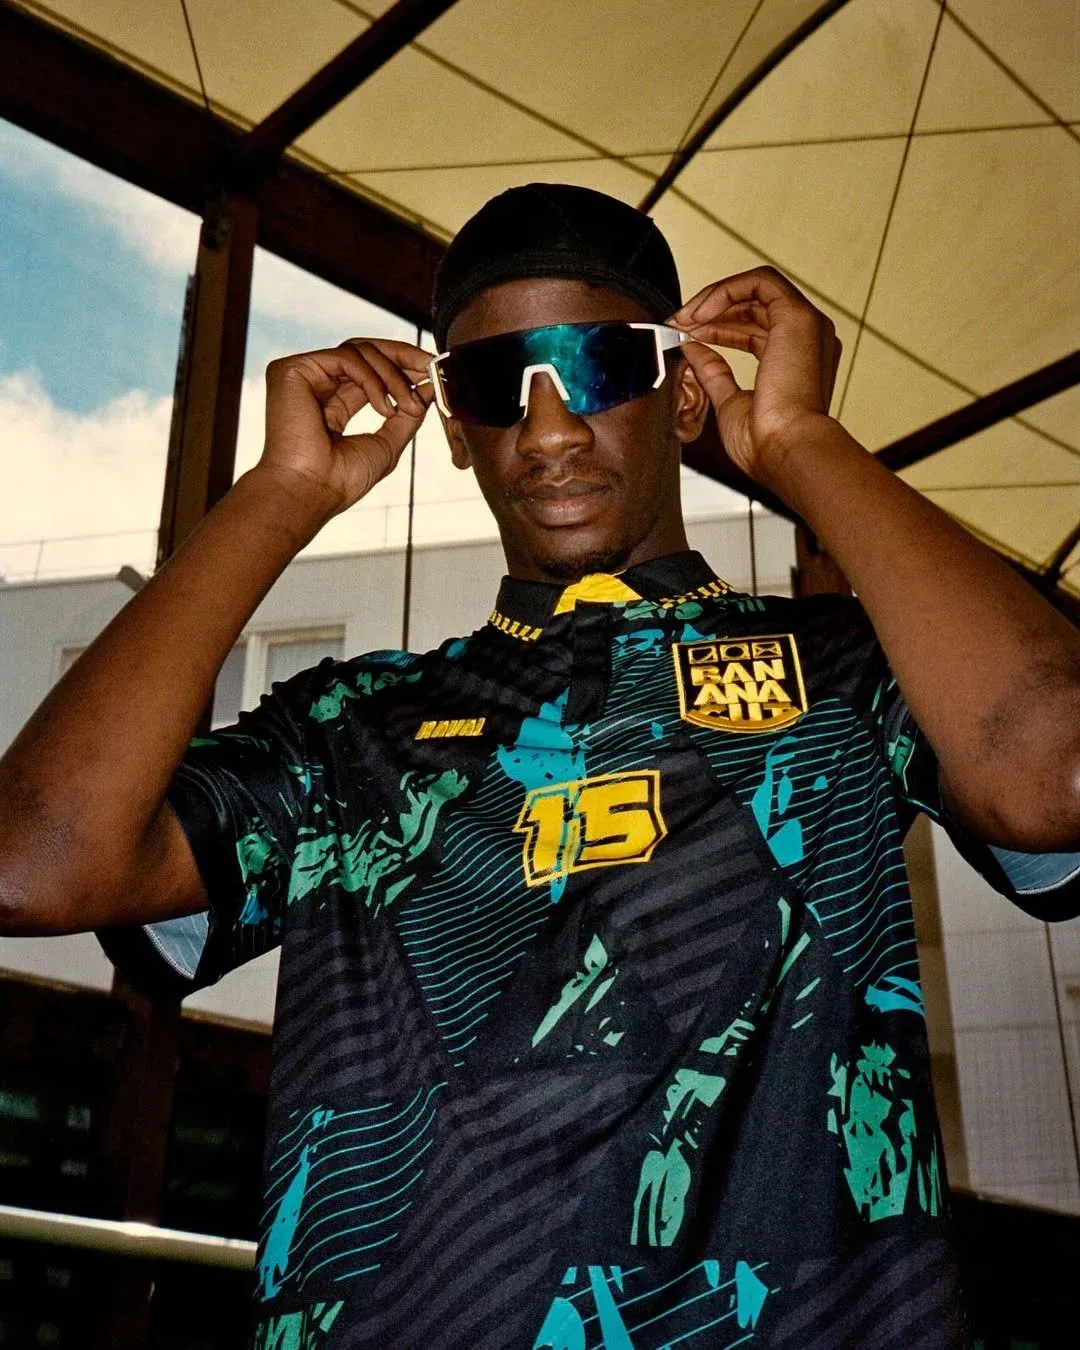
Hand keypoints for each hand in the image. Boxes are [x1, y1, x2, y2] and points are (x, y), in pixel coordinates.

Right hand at [257, 337, 434, 522]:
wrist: (312, 492)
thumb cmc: (341, 480)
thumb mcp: (387, 443)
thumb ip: (408, 414)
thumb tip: (429, 386)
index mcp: (333, 403)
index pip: (370, 372)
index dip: (402, 368)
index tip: (432, 371)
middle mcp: (317, 385)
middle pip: (364, 352)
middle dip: (403, 357)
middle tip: (429, 366)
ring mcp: (304, 376)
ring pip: (358, 351)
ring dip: (393, 376)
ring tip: (408, 405)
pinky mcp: (292, 369)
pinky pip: (346, 357)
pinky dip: (372, 378)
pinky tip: (383, 407)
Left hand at [669, 267, 840, 487]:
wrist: (786, 450)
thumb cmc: (767, 442)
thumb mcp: (730, 401)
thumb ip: (714, 372)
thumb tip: (693, 349)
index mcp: (797, 361)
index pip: (755, 330)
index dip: (718, 329)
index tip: (686, 336)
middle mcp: (807, 340)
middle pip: (755, 308)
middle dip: (711, 313)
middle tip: (677, 324)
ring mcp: (807, 325)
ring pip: (757, 289)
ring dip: (715, 299)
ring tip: (683, 318)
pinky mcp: (798, 316)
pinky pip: (760, 282)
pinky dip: (726, 291)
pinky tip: (699, 312)